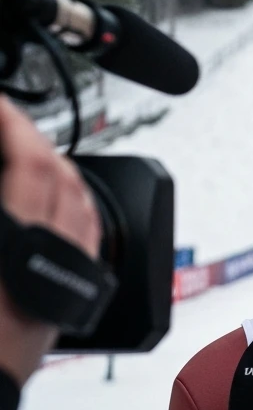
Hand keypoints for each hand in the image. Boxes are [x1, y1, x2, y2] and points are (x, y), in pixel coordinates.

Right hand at [0, 97, 100, 385]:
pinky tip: (59, 196)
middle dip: (33, 138)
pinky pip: (87, 231)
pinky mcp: (76, 290)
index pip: (31, 161)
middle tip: (6, 120)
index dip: (13, 122)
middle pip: (60, 175)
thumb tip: (2, 180)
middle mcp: (57, 251)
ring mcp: (72, 270)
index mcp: (19, 240)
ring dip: (57, 166)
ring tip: (28, 148)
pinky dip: (73, 202)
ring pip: (81, 200)